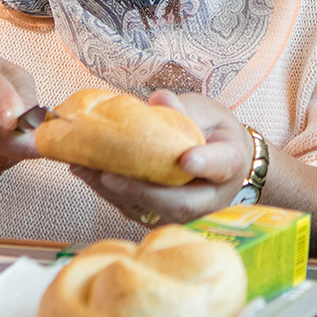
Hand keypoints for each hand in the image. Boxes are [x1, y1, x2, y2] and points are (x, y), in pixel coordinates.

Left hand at [69, 90, 252, 226]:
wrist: (222, 160)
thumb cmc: (215, 133)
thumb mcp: (207, 111)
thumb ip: (185, 109)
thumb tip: (158, 99)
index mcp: (230, 163)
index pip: (221, 165)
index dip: (205, 163)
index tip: (187, 159)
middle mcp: (211, 197)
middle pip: (180, 203)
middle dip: (142, 191)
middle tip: (109, 174)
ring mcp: (187, 213)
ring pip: (151, 212)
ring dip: (114, 192)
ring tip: (85, 168)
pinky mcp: (162, 217)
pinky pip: (135, 210)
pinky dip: (108, 192)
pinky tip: (86, 172)